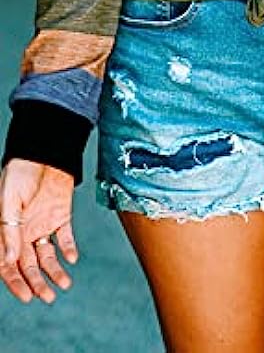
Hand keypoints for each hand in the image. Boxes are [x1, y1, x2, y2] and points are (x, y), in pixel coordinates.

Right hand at [0, 159, 77, 303]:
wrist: (44, 150)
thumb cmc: (20, 171)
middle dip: (37, 283)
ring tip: (64, 284)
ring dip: (55, 271)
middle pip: (29, 265)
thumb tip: (11, 259)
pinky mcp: (60, 216)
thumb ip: (9, 229)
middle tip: (47, 297)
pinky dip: (68, 249)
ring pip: (47, 256)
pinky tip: (72, 258)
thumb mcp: (9, 199)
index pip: (8, 264)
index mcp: (7, 230)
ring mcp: (42, 225)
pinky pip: (64, 237)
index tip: (26, 296)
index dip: (15, 282)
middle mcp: (24, 232)